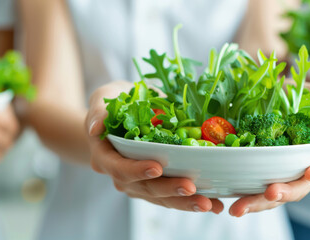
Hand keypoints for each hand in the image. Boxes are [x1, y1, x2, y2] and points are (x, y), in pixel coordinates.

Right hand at [85, 81, 223, 213]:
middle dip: (168, 189)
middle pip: (143, 188)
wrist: (118, 115)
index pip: (118, 167)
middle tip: (192, 188)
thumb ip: (99, 111)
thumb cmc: (113, 102)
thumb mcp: (103, 98)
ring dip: (184, 202)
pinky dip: (190, 201)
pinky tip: (213, 204)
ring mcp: (137, 182)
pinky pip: (171, 196)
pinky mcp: (154, 184)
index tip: (157, 167)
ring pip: (160, 197)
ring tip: (209, 204)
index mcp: (105, 155)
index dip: (136, 170)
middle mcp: (120, 174)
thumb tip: (96, 127)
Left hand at [228, 82, 309, 216]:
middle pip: (300, 187)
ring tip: (239, 209)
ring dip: (258, 204)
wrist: (262, 96)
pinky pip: (256, 192)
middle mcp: (302, 166)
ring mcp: (281, 174)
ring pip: (275, 195)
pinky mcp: (261, 176)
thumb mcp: (307, 91)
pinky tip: (233, 206)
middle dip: (285, 192)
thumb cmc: (289, 94)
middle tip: (270, 193)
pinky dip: (245, 199)